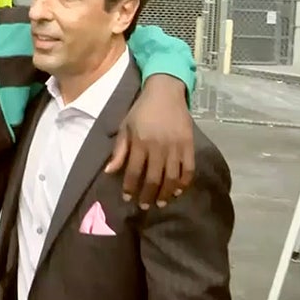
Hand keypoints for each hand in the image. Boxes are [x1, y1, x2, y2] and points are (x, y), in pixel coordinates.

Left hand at [104, 74, 194, 208]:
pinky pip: (189, 169)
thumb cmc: (141, 110)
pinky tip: (177, 191)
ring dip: (166, 193)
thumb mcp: (125, 127)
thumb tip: (110, 171)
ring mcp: (176, 147)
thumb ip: (119, 150)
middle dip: (148, 195)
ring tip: (161, 203)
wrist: (165, 92)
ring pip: (172, 178)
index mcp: (140, 142)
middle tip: (144, 206)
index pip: (133, 171)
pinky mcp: (189, 145)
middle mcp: (158, 147)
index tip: (127, 198)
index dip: (130, 187)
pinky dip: (184, 183)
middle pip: (154, 178)